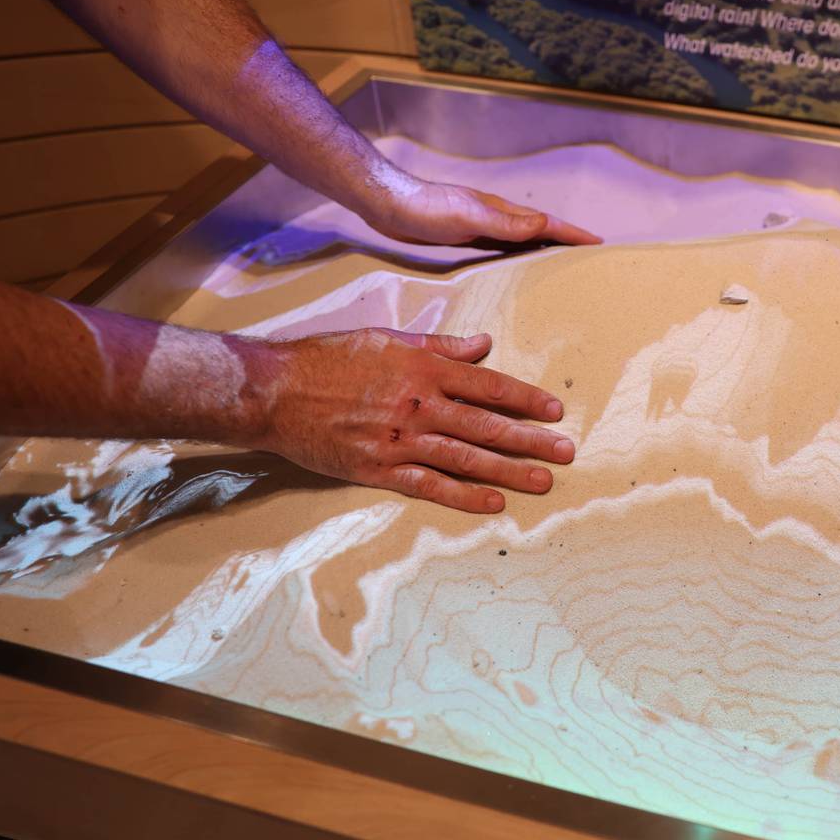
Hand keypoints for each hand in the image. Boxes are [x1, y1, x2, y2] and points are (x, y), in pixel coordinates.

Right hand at [256, 328, 573, 511]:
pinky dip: (463, 494)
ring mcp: (400, 439)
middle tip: (566, 453)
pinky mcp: (378, 468)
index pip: (488, 384)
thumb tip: (483, 343)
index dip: (525, 399)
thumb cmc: (327, 358)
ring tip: (543, 482)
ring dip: (509, 472)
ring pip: (466, 458)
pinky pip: (429, 484)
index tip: (554, 411)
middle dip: (531, 441)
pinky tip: (493, 502)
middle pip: (486, 425)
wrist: (272, 390)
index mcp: (423, 368)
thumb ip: (438, 344)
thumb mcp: (387, 338)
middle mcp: (419, 404)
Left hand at [362, 175, 600, 247]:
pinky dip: (520, 256)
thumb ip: (506, 222)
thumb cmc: (427, 209)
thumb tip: (547, 223)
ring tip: (563, 264)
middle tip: (589, 256)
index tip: (598, 244)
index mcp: (502, 211)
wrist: (389, 205)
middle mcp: (497, 217)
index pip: (547, 223)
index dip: (573, 234)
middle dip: (567, 241)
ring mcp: (482, 226)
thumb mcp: (470, 216)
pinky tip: (518, 266)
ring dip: (545, 249)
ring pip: (523, 240)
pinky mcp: (466, 237)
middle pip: (541, 230)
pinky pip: (503, 249)